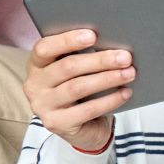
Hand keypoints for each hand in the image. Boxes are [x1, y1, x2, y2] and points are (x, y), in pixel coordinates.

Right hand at [24, 31, 132, 151]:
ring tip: (129, 73)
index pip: (44, 48)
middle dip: (99, 60)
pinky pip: (87, 110)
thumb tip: (112, 45)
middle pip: (67, 67)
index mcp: (36, 65)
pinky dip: (109, 100)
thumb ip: (84, 56)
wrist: (84, 127)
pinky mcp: (56, 124)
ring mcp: (43, 106)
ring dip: (107, 78)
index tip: (92, 35)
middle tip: (125, 57)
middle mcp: (34, 84)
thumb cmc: (82, 91)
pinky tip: (125, 92)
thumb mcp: (78, 71)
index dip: (67, 40)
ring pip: (78, 87)